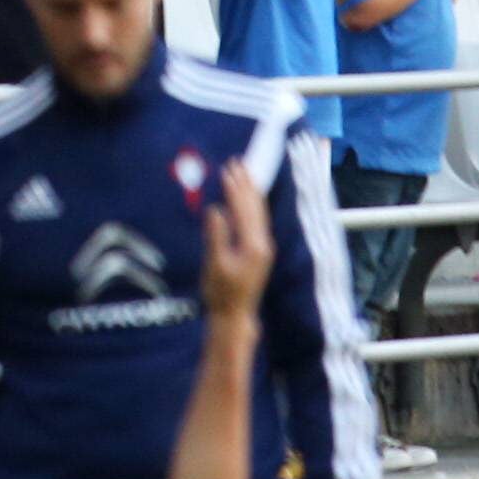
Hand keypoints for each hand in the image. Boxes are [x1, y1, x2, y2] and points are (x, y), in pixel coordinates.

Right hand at [196, 154, 273, 319]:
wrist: (234, 315)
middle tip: (236, 162)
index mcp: (253, 245)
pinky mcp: (259, 251)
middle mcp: (263, 243)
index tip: (228, 170)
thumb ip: (217, 236)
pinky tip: (245, 198)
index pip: (244, 209)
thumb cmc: (221, 292)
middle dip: (246, 184)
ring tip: (243, 173)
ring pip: (258, 212)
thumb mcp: (215, 264)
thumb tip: (216, 209)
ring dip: (250, 191)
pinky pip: (257, 220)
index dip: (235, 189)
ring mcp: (263, 247)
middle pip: (255, 206)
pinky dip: (251, 204)